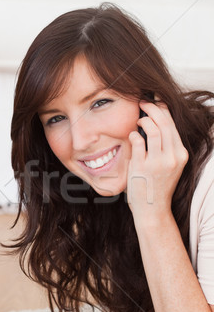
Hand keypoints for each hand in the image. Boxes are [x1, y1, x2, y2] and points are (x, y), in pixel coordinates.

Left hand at [127, 99, 187, 223]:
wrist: (152, 210)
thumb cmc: (156, 187)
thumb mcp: (167, 165)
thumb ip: (163, 147)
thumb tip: (152, 122)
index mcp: (180, 154)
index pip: (173, 125)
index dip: (163, 109)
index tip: (155, 101)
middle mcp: (173, 157)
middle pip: (164, 123)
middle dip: (152, 108)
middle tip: (142, 102)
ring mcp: (158, 162)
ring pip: (152, 129)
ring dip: (143, 119)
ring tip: (138, 119)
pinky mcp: (143, 167)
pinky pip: (137, 141)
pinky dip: (133, 135)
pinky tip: (131, 135)